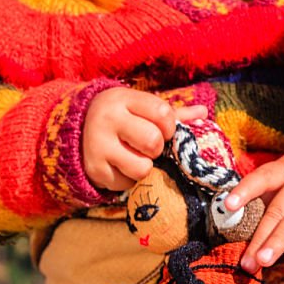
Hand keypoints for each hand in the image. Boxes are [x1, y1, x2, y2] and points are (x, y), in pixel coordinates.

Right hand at [82, 88, 206, 190]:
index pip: (163, 113)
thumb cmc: (125, 117)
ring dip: (146, 166)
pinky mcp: (94, 169)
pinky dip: (130, 179)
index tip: (164, 129)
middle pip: (153, 141)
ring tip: (137, 157)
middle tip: (149, 145)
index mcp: (124, 99)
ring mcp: (97, 145)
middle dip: (158, 148)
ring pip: (142, 167)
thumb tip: (204, 113)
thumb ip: (175, 114)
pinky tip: (122, 166)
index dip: (170, 126)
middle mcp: (108, 119)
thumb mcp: (144, 108)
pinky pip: (126, 184)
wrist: (79, 127)